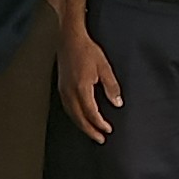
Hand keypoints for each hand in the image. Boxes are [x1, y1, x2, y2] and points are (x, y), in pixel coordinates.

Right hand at [62, 27, 121, 143]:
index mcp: (81, 87)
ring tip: (91, 132)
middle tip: (100, 139)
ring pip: (72, 115)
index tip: (108, 129)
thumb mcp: (104, 67)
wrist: (69, 39)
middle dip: (90, 131)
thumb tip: (117, 103)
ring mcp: (63, 90)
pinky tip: (80, 119)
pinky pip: (67, 108)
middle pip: (79, 118)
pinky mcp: (61, 88)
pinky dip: (75, 117)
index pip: (91, 112)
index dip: (100, 123)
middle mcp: (70, 91)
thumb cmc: (87, 50)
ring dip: (82, 126)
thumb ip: (111, 87)